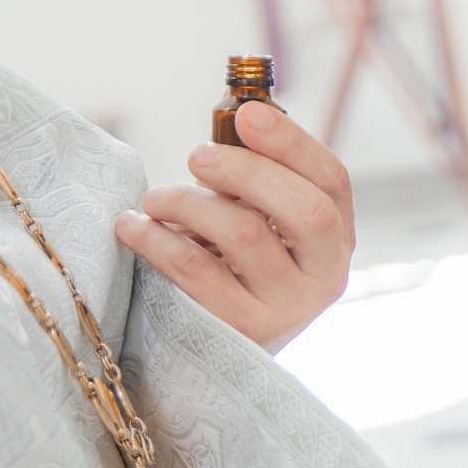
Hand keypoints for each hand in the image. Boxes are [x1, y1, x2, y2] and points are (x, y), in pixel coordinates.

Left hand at [115, 100, 352, 352]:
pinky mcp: (241, 329)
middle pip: (304, 209)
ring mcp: (288, 307)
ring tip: (156, 199)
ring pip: (244, 234)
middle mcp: (325, 275)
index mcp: (336, 239)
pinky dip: (156, 237)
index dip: (292, 142)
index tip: (247, 114)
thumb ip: (260, 181)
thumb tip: (239, 114)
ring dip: (188, 202)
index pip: (332, 181)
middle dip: (244, 170)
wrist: (215, 354)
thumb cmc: (233, 271)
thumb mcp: (261, 225)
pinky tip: (132, 225)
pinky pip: (196, 269)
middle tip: (196, 157)